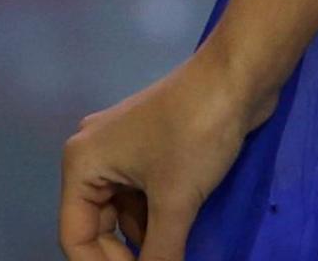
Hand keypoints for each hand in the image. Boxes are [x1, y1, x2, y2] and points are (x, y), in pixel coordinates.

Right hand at [60, 51, 269, 260]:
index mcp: (82, 164)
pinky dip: (158, 215)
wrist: (241, 74)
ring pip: (124, 210)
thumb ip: (160, 251)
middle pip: (98, 224)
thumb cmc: (197, 133)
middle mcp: (94, 155)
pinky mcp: (155, 144)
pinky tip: (178, 234)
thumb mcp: (176, 200)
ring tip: (169, 255)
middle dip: (123, 253)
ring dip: (144, 236)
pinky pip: (145, 192)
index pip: (76, 235)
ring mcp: (125, 147)